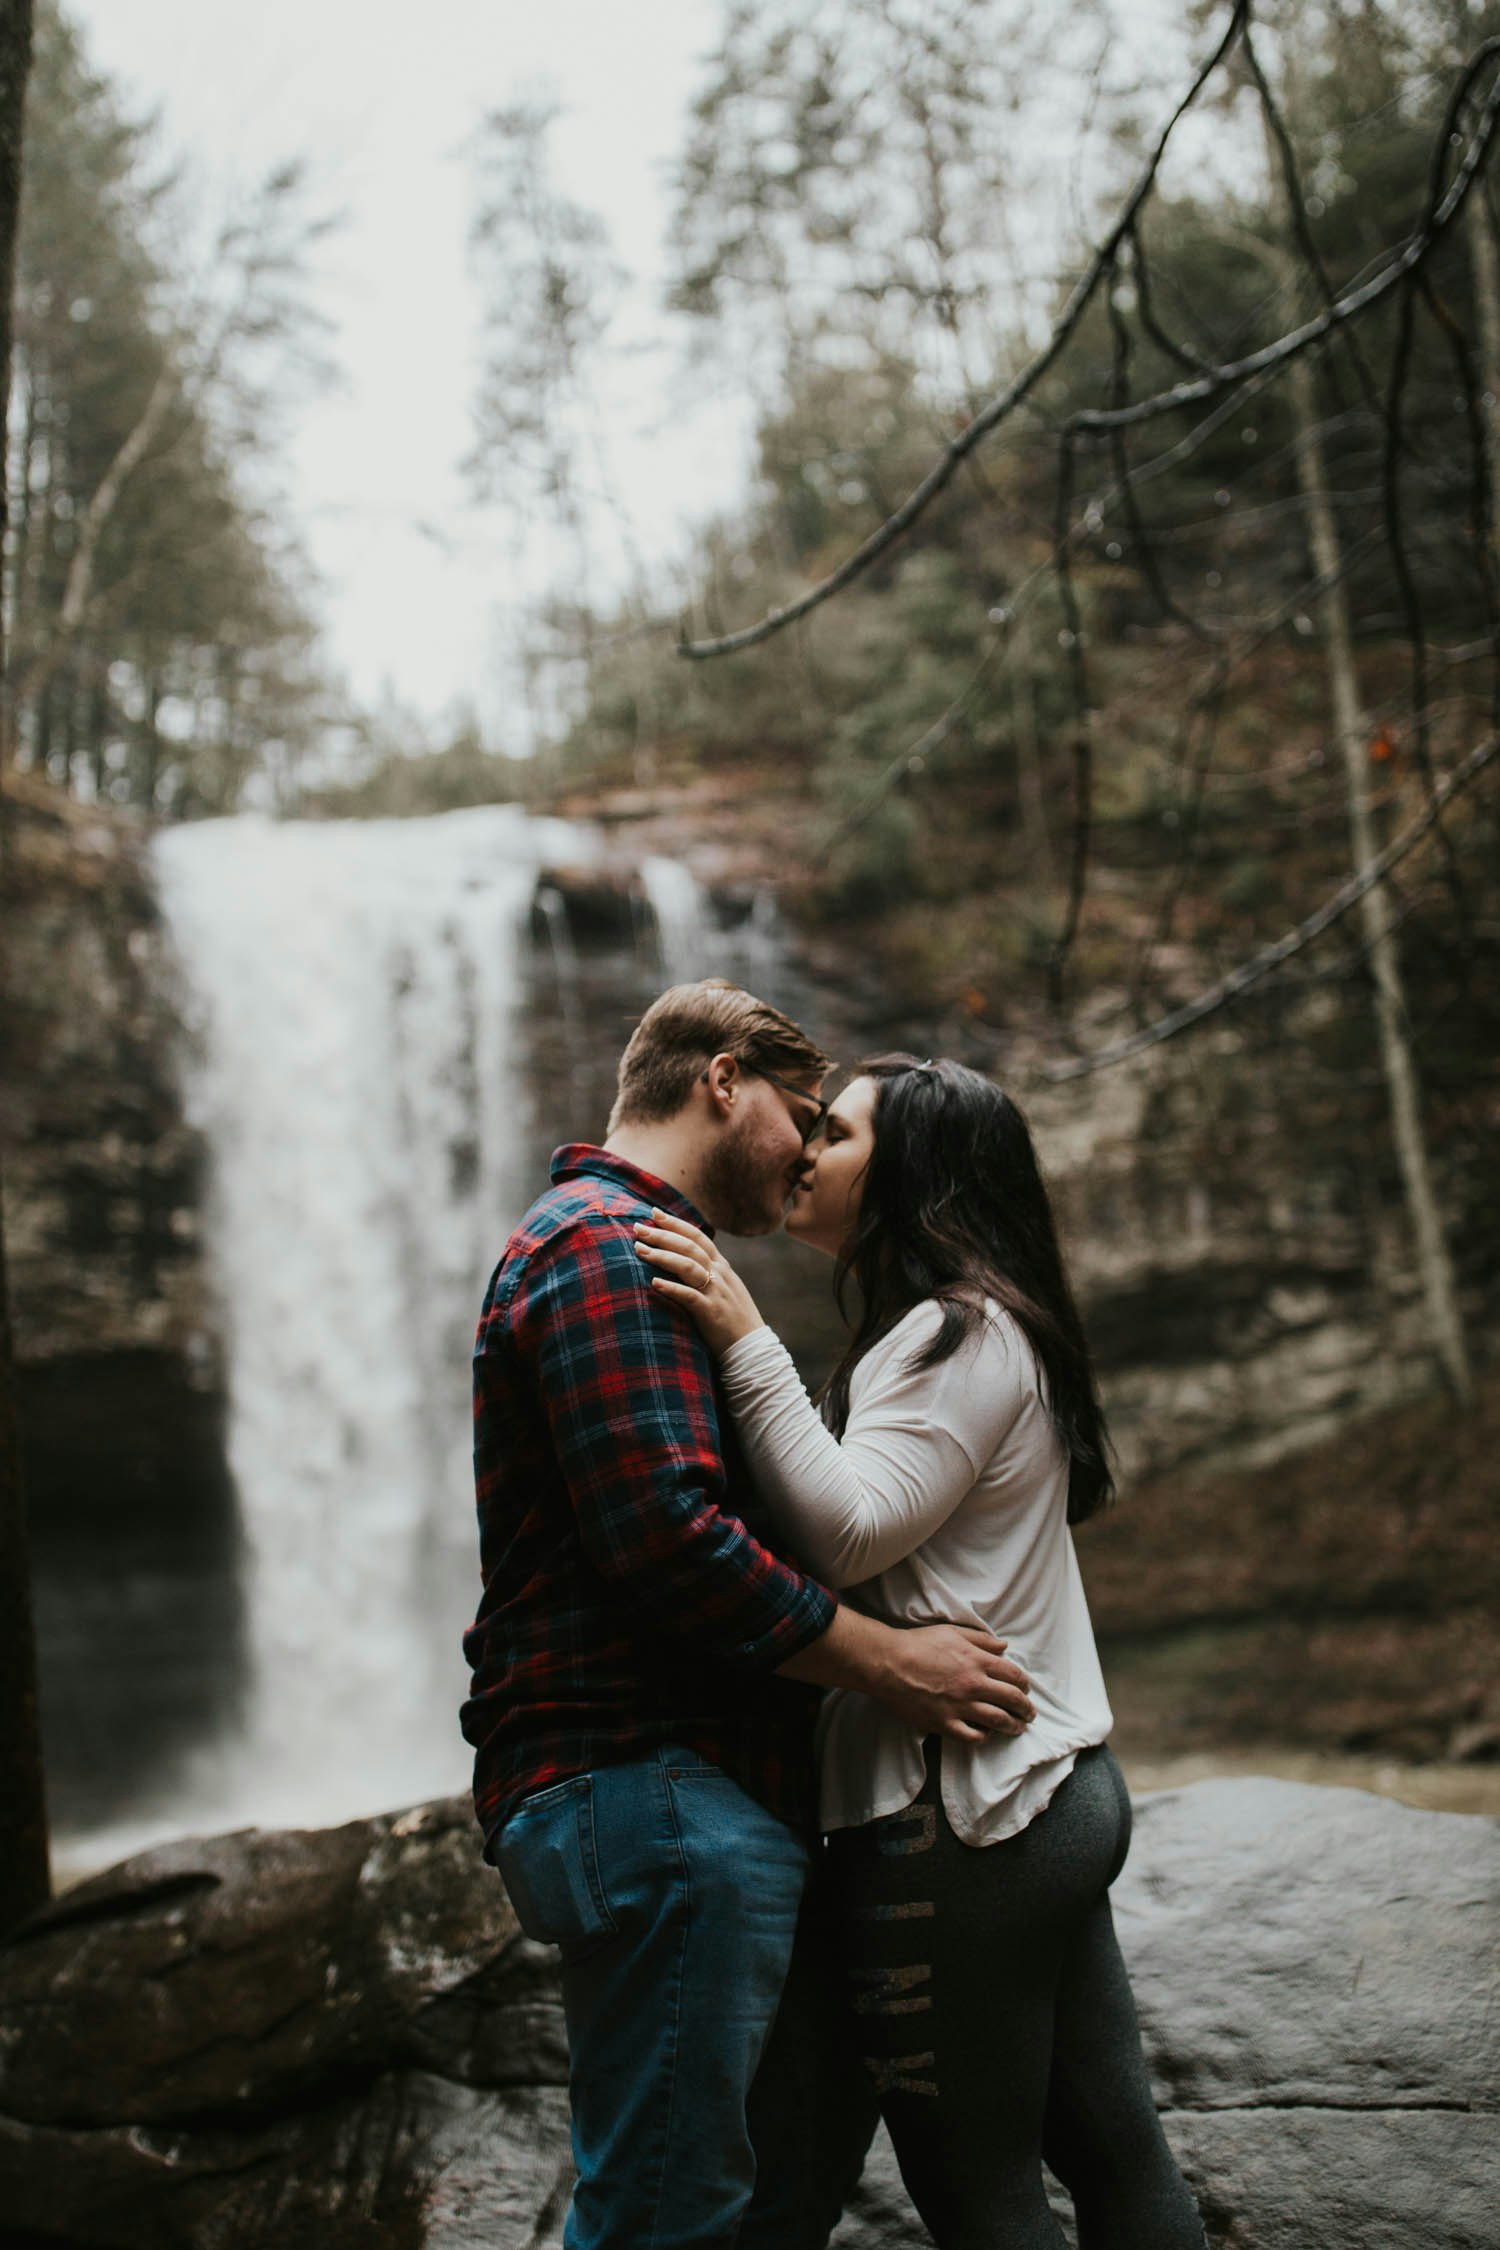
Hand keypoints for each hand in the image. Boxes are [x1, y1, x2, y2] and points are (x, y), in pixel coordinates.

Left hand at [634, 1209, 765, 1356]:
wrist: (752, 1349)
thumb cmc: (733, 1320)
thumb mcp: (724, 1288)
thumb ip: (707, 1272)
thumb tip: (683, 1260)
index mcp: (722, 1266)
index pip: (697, 1236)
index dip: (676, 1223)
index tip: (654, 1212)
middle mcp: (720, 1274)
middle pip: (689, 1246)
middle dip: (663, 1234)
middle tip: (638, 1228)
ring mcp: (716, 1292)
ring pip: (688, 1265)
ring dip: (662, 1255)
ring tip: (639, 1250)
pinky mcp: (711, 1312)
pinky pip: (689, 1296)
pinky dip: (671, 1288)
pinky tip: (653, 1283)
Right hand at [874, 1623, 1034, 1743]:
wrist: (888, 1663)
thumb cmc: (918, 1643)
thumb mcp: (952, 1632)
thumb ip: (981, 1640)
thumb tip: (1004, 1646)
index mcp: (977, 1660)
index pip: (1013, 1675)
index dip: (1024, 1684)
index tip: (1026, 1689)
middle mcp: (973, 1685)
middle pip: (1011, 1700)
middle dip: (1025, 1708)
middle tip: (1029, 1714)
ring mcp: (960, 1706)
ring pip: (998, 1721)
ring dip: (1013, 1726)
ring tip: (1017, 1728)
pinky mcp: (944, 1723)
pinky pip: (972, 1737)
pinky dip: (984, 1738)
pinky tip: (986, 1735)